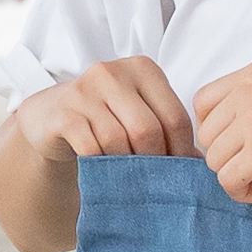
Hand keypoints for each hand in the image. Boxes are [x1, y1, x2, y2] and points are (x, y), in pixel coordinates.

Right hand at [13, 56, 196, 164]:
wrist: (51, 117)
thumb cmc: (107, 118)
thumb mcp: (139, 114)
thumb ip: (168, 130)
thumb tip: (201, 168)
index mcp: (143, 68)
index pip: (175, 116)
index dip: (183, 151)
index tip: (181, 174)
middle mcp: (112, 72)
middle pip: (148, 129)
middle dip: (154, 163)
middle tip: (155, 183)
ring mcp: (84, 90)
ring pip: (118, 139)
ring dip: (126, 167)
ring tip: (130, 179)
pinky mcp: (62, 113)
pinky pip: (90, 147)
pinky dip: (101, 165)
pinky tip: (105, 173)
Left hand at [192, 61, 251, 206]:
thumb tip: (237, 142)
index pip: (206, 101)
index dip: (219, 132)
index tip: (245, 146)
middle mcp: (250, 87)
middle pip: (207, 133)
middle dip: (231, 156)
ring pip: (214, 159)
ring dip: (240, 176)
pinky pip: (227, 180)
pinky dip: (244, 193)